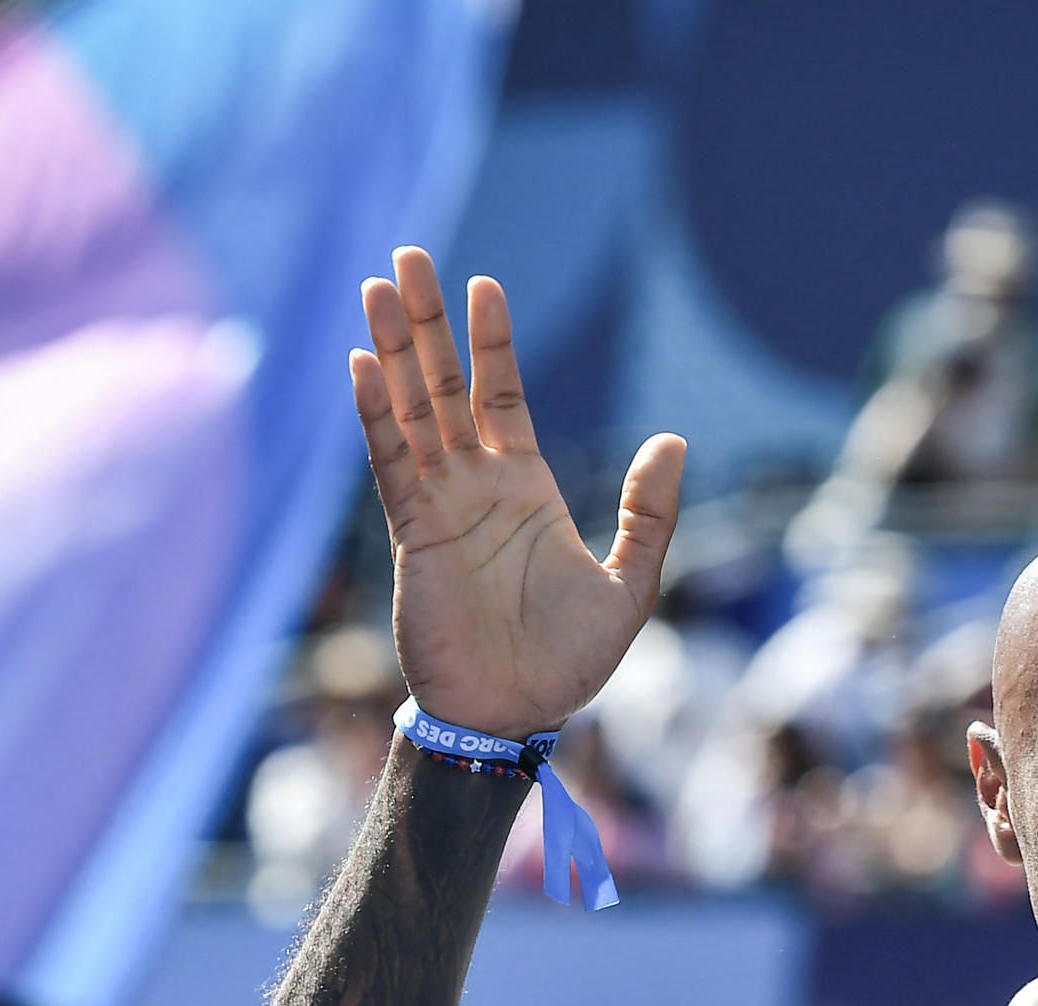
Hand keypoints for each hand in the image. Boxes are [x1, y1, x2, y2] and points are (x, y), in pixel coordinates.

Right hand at [352, 247, 684, 740]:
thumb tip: (674, 441)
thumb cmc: (569, 663)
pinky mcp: (414, 535)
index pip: (502, 395)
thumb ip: (650, 514)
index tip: (482, 284)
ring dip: (394, 351)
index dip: (491, 341)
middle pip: (445, 386)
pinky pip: (391, 464)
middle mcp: (478, 486)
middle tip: (407, 257)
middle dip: (428, 323)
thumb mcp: (631, 585)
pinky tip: (363, 364)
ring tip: (378, 288)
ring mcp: (441, 506)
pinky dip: (377, 415)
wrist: (514, 716)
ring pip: (412, 411)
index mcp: (528, 488)